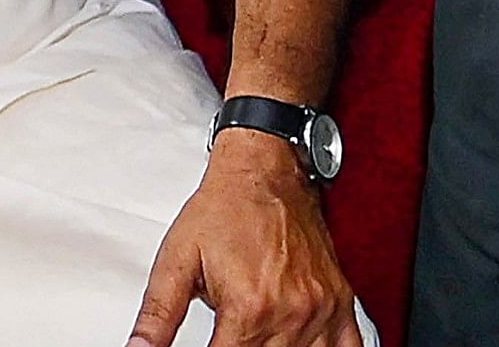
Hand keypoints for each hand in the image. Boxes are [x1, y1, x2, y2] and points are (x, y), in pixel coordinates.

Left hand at [127, 130, 357, 346]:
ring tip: (257, 336)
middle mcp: (292, 313)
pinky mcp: (341, 302)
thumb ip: (158, 315)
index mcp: (250, 307)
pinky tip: (303, 345)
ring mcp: (322, 310)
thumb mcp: (176, 260)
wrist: (264, 170)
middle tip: (229, 335)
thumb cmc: (224, 208)